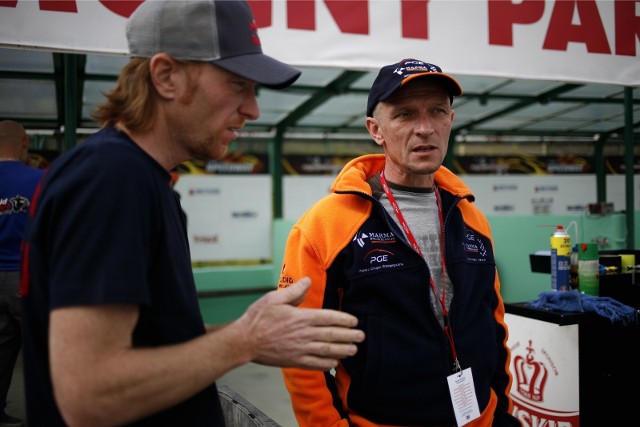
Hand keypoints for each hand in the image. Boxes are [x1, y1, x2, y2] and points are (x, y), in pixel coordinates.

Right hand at [239, 277, 364, 369]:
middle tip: (361, 336)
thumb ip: (294, 291)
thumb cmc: (258, 318)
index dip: (344, 320)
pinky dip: (328, 364)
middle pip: (332, 335)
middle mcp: (304, 334)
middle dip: (349, 336)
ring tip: (354, 349)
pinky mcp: (295, 361)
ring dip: (343, 350)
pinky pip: (316, 364)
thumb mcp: (274, 298)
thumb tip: (308, 280)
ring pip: (327, 350)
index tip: (354, 321)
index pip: (329, 318)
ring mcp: (300, 349)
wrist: (244, 341)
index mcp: (301, 317)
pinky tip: (335, 362)